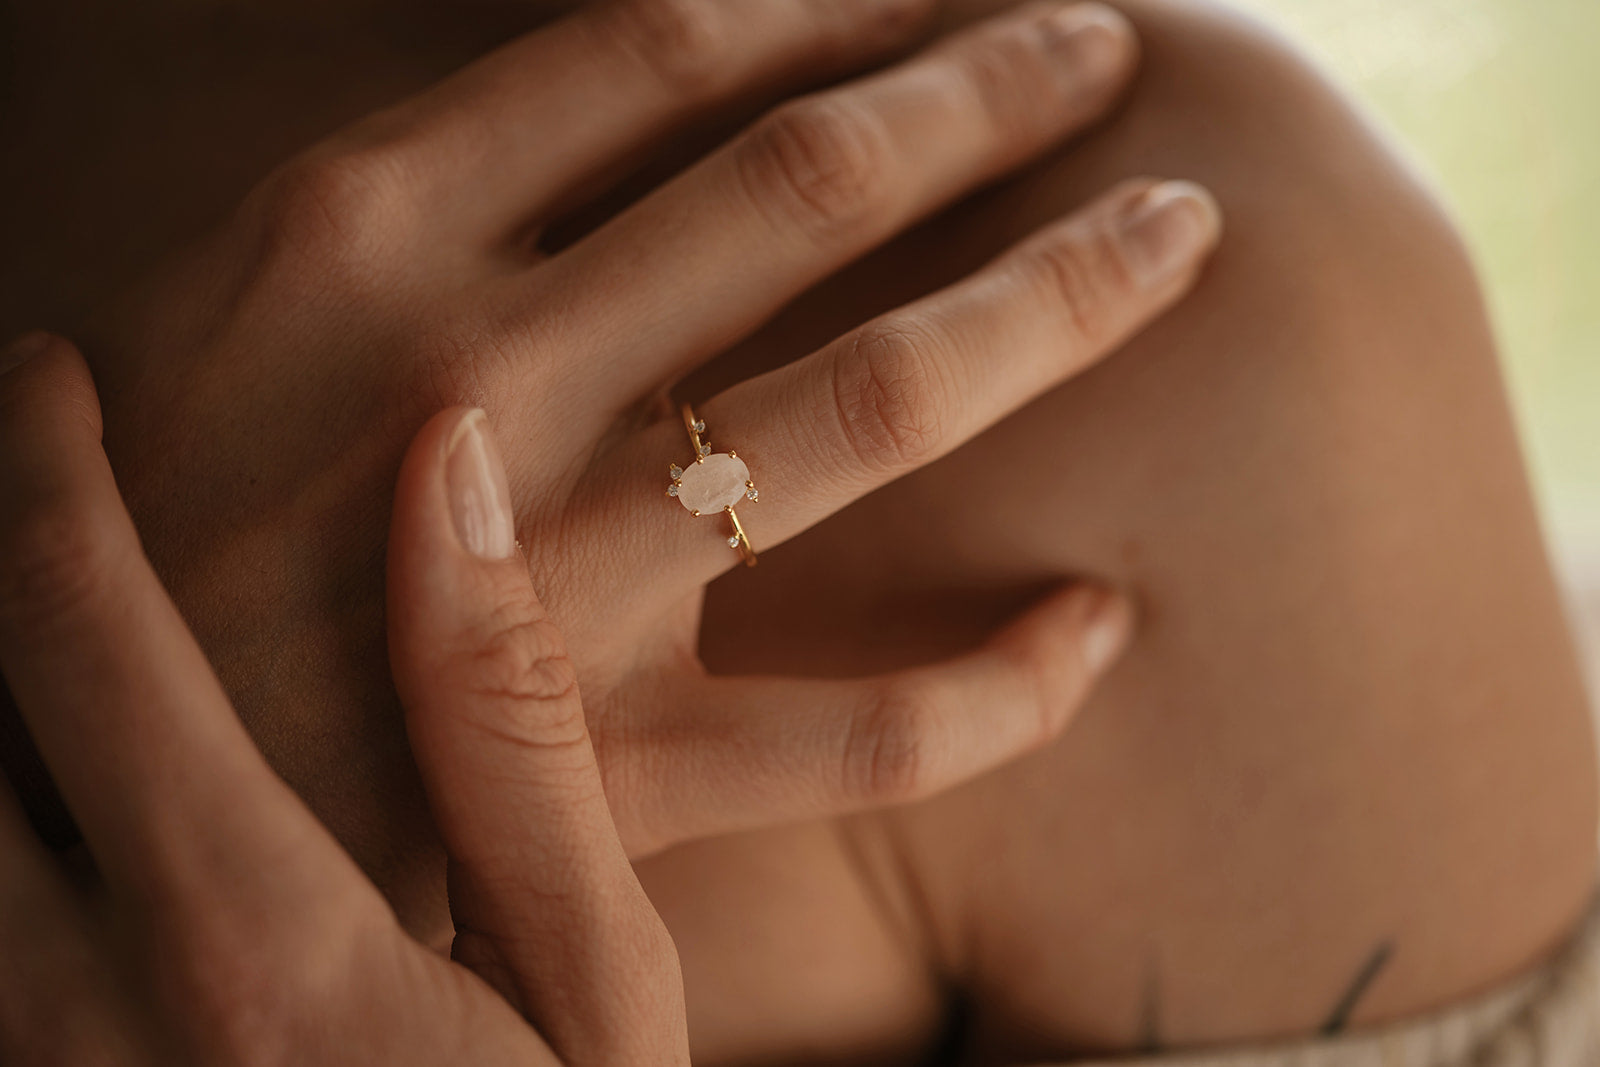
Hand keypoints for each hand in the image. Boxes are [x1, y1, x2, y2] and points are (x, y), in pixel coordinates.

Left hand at [0, 335, 687, 1065]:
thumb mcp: (595, 979)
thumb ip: (513, 726)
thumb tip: (456, 470)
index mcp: (245, 946)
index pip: (70, 630)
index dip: (41, 468)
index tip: (49, 369)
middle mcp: (72, 1022)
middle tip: (4, 455)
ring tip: (19, 606)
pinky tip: (40, 776)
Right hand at [21, 0, 1216, 914]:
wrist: (76, 769)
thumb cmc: (134, 514)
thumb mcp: (235, 295)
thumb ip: (428, 197)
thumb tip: (624, 101)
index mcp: (360, 228)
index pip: (662, 52)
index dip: (835, 1)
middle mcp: (477, 378)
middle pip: (803, 190)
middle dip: (985, 100)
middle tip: (1106, 57)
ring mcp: (551, 578)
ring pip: (873, 408)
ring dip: (1052, 304)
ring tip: (1179, 238)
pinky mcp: (602, 770)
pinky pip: (862, 735)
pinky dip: (1007, 683)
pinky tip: (1105, 622)